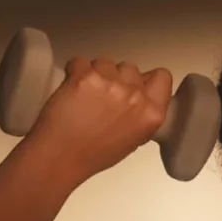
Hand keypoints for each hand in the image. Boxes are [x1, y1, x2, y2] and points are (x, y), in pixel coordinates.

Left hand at [23, 56, 172, 182]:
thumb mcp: (133, 139)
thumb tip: (139, 94)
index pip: (162, 77)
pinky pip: (81, 61)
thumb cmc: (93, 155)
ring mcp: (110, 83)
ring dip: (95, 73)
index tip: (133, 85)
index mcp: (151, 114)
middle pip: (131, 68)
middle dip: (117, 77)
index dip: (145, 79)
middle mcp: (135, 96)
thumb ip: (142, 113)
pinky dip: (74, 71)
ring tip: (84, 96)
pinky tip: (71, 91)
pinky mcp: (85, 76)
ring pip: (106, 62)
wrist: (59, 158)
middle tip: (102, 97)